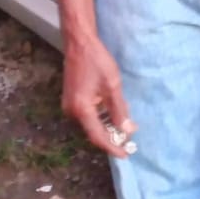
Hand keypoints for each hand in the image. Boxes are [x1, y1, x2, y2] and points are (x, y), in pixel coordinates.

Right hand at [62, 35, 136, 157]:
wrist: (79, 43)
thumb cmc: (96, 61)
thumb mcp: (112, 85)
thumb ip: (119, 109)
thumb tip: (127, 130)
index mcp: (81, 109)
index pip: (98, 137)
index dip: (112, 147)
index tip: (126, 154)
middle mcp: (72, 111)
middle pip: (93, 132)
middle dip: (112, 137)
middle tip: (130, 140)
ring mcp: (69, 106)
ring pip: (91, 124)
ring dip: (107, 127)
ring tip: (125, 127)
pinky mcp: (71, 100)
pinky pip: (88, 115)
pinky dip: (101, 118)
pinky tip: (114, 114)